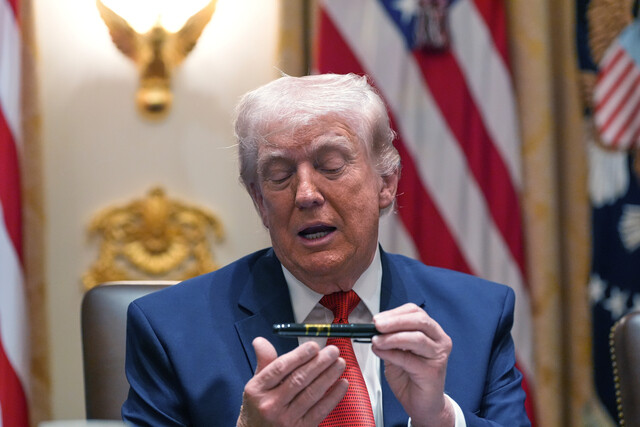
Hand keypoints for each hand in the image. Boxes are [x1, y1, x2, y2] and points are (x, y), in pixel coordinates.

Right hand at [237, 337, 347, 426]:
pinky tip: (342, 384)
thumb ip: (264, 362)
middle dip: (319, 363)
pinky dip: (333, 396)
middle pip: (298, 379)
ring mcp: (286, 419)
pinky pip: (320, 410)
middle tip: (332, 351)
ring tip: (340, 363)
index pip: (280, 368)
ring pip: (311, 393)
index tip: (313, 346)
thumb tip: (261, 341)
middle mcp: (270, 405)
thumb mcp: (255, 386)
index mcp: (257, 390)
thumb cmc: (257, 409)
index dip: (299, 355)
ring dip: (329, 376)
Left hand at [372, 303, 454, 426]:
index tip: (377, 318)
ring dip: (392, 337)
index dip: (395, 313)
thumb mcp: (397, 352)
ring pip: (416, 338)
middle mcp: (439, 340)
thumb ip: (389, 339)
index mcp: (432, 331)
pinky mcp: (433, 372)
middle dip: (395, 321)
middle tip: (376, 325)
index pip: (415, 312)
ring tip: (376, 340)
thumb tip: (374, 328)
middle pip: (419, 320)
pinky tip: (380, 352)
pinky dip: (391, 353)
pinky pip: (409, 358)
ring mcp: (438, 355)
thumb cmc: (411, 377)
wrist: (423, 405)